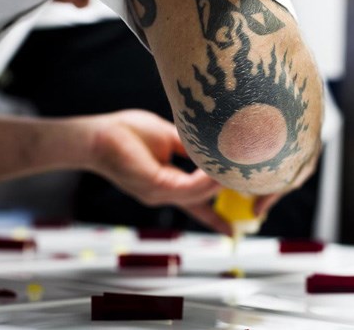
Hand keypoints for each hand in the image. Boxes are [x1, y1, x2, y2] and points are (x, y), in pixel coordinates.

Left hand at [84, 110, 230, 233]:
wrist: (98, 135)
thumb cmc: (126, 133)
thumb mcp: (168, 138)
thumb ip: (190, 147)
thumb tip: (214, 144)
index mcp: (167, 184)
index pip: (198, 203)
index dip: (217, 213)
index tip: (236, 221)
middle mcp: (165, 194)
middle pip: (203, 203)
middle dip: (228, 199)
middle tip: (255, 196)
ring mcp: (160, 194)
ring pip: (200, 194)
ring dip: (222, 183)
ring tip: (243, 170)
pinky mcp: (155, 186)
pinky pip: (189, 187)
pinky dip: (207, 180)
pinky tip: (220, 170)